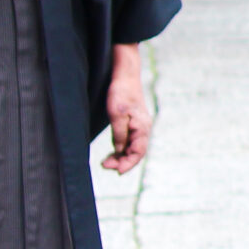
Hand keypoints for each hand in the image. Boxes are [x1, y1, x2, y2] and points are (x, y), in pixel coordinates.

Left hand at [101, 43, 150, 173]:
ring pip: (133, 148)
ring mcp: (140, 127)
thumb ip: (119, 134)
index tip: (115, 171)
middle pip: (136, 153)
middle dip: (122, 162)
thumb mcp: (116, 114)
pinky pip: (130, 141)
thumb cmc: (121, 93)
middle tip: (105, 165)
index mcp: (142, 127)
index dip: (127, 164)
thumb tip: (120, 151)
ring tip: (106, 161)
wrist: (125, 77)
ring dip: (121, 157)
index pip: (138, 152)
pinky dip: (122, 149)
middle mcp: (144, 129)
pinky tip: (113, 152)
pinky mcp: (134, 124)